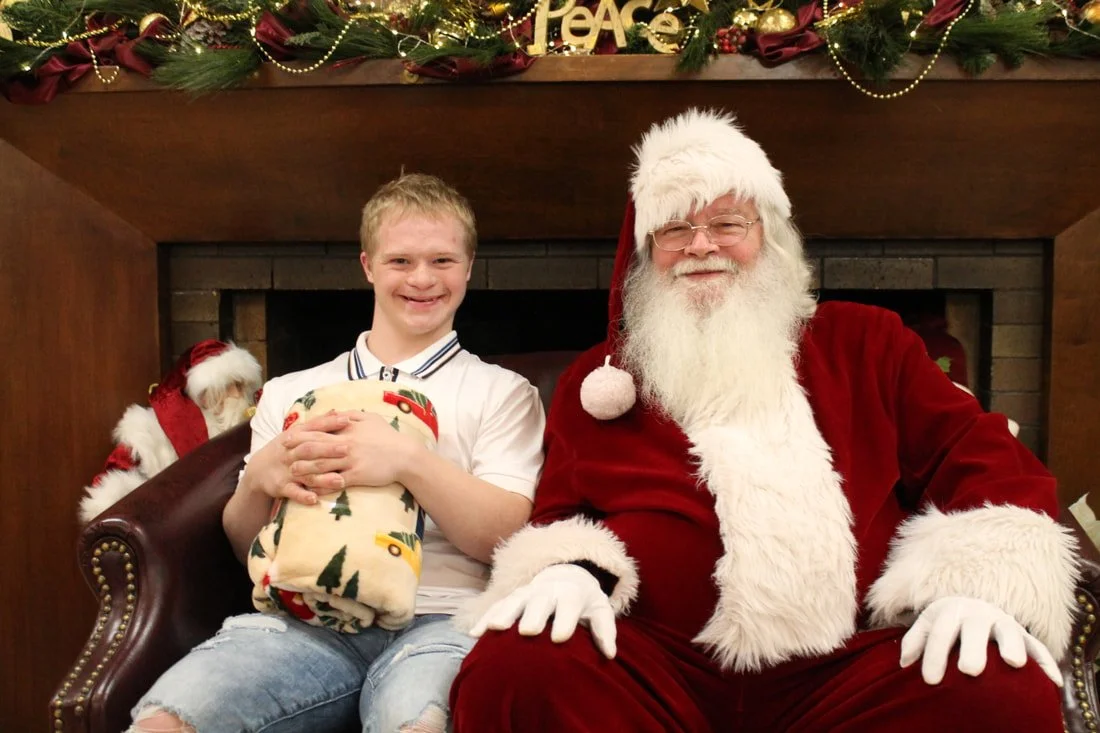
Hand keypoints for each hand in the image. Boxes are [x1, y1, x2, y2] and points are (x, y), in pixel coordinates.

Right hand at [243, 411, 350, 504]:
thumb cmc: (286, 449)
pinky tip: (314, 499)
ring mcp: (286, 470)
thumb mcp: (298, 433)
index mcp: (295, 436)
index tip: (347, 420)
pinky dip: (303, 495)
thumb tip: (338, 410)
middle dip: (328, 449)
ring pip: (305, 473)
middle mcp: (291, 452)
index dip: (329, 423)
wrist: (258, 469)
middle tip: (347, 449)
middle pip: (309, 449)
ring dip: (322, 478)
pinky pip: (293, 492)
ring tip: (340, 481)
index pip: (313, 428)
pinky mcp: (282, 487)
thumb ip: (318, 424)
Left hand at [283, 411, 420, 491]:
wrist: (405, 456)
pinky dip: (321, 486)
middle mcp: (346, 444)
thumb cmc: (388, 436)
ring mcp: (350, 461)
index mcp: (347, 430)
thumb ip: (351, 415)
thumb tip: (334, 413)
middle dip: (297, 452)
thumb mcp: (370, 419)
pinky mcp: (356, 475)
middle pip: (315, 447)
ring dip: (304, 470)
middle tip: (283, 455)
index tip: (288, 436)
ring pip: (321, 466)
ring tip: (292, 473)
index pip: (319, 430)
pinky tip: (311, 489)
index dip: (301, 434)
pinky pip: (334, 481)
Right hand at [470, 564, 616, 658]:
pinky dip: (486, 618)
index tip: (559, 638)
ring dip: (504, 613)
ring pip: (514, 601)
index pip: (569, 605)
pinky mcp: (513, 598)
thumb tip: (611, 654)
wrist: (568, 576)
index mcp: (572, 593)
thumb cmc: (586, 602)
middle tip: (527, 631)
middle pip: (539, 602)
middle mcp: (547, 591)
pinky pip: (497, 606)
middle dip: (533, 614)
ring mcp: (528, 593)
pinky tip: (474, 634)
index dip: (565, 620)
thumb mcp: (600, 610)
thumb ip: (605, 631)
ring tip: (494, 629)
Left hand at [900, 596, 1061, 685]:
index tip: (929, 681)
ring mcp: (1003, 623)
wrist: (974, 605)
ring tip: (1013, 663)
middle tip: (969, 670)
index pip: (940, 633)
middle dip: (973, 649)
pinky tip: (1054, 681)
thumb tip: (904, 663)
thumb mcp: (928, 624)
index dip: (933, 656)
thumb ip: (914, 641)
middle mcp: (978, 614)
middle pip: (974, 630)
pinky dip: (1045, 661)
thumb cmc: (947, 623)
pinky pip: (1037, 646)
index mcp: (951, 611)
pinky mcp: (1023, 634)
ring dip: (1012, 646)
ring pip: (1009, 631)